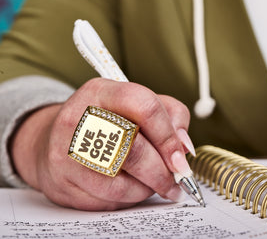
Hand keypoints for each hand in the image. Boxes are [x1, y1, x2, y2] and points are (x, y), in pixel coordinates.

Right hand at [11, 78, 193, 209]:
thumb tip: (184, 146)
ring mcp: (66, 154)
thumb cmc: (107, 122)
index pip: (145, 107)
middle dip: (163, 171)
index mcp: (101, 92)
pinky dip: (130, 199)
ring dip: (148, 188)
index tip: (181, 156)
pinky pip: (108, 201)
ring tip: (155, 183)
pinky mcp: (62, 184)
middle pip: (133, 150)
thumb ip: (170, 115)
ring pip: (121, 184)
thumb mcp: (137, 104)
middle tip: (177, 179)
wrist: (55, 141)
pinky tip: (133, 190)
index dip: (169, 135)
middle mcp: (78, 120)